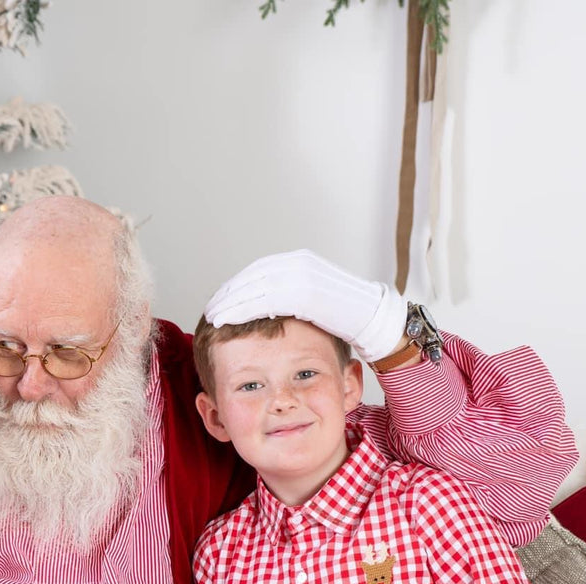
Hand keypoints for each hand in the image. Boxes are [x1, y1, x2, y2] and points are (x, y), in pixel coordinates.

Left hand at [204, 249, 408, 361]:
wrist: (374, 318)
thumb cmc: (347, 315)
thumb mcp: (315, 298)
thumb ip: (292, 296)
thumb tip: (269, 306)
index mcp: (299, 262)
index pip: (258, 271)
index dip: (237, 287)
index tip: (220, 301)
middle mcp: (298, 263)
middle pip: (252, 277)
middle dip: (229, 294)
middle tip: (211, 309)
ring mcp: (301, 275)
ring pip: (255, 287)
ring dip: (231, 303)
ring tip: (214, 317)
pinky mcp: (305, 292)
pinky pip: (266, 299)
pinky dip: (244, 309)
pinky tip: (230, 319)